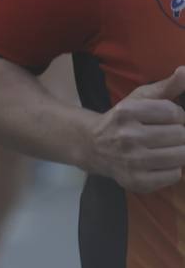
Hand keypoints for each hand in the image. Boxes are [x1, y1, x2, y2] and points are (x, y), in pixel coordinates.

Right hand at [88, 67, 184, 193]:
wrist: (92, 146)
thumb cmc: (122, 119)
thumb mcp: (139, 98)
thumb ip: (166, 86)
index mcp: (127, 112)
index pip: (174, 112)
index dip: (176, 115)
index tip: (166, 119)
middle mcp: (128, 136)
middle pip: (180, 134)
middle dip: (179, 134)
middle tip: (166, 135)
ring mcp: (131, 161)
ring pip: (181, 155)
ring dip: (179, 151)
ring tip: (166, 148)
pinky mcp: (136, 181)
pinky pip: (175, 175)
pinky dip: (172, 169)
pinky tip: (159, 163)